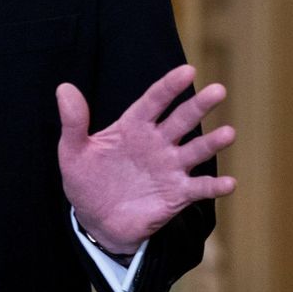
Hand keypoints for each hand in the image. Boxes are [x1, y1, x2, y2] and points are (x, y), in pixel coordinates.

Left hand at [58, 64, 235, 255]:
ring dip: (212, 142)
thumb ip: (73, 122)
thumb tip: (63, 88)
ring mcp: (170, 168)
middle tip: (219, 90)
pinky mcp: (177, 194)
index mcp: (133, 126)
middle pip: (182, 119)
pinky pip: (199, 188)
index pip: (154, 100)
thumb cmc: (86, 180)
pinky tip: (228, 184)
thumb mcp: (73, 152)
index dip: (169, 86)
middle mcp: (157, 143)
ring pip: (196, 151)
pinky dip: (214, 187)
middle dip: (199, 105)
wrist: (96, 221)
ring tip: (229, 132)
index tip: (187, 70)